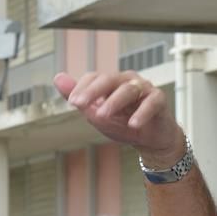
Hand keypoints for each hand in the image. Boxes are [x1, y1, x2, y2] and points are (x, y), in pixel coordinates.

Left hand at [53, 71, 184, 167]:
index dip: (82, 88)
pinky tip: (133, 124)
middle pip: (109, 79)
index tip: (72, 103)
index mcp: (110, 82)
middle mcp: (127, 81)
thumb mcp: (96, 114)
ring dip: (114, 102)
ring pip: (128, 89)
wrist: (149, 138)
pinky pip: (151, 102)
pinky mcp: (159, 100)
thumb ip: (79, 98)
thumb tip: (58, 78)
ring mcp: (144, 88)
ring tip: (102, 116)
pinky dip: (142, 113)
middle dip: (93, 92)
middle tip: (80, 105)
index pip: (94, 77)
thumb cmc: (122, 122)